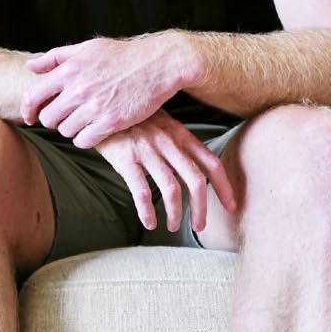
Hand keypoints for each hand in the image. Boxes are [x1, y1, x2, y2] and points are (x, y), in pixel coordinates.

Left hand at [22, 34, 182, 146]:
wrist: (158, 64)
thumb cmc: (122, 55)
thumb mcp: (87, 48)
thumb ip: (55, 57)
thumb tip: (30, 67)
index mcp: (69, 70)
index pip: (32, 96)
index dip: (27, 110)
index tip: (30, 117)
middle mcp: (78, 89)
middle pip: (48, 118)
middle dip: (53, 120)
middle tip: (65, 118)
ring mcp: (94, 107)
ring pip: (66, 131)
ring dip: (71, 129)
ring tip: (82, 121)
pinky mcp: (111, 122)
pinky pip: (84, 141)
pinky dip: (85, 139)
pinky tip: (93, 130)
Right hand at [97, 113, 236, 234]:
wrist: (100, 105)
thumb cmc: (131, 118)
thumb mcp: (160, 123)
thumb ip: (177, 144)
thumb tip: (191, 172)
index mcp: (180, 133)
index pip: (211, 162)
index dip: (224, 186)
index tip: (230, 205)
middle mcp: (167, 142)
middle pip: (196, 181)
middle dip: (201, 208)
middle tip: (200, 226)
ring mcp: (147, 150)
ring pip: (171, 189)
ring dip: (175, 214)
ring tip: (171, 226)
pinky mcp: (126, 158)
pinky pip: (142, 192)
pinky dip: (147, 211)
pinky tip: (149, 222)